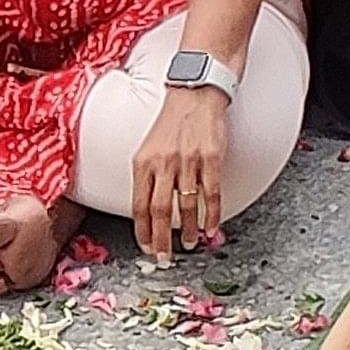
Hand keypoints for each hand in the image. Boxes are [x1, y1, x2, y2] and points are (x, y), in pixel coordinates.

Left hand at [130, 83, 232, 259]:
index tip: (147, 247)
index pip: (138, 205)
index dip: (142, 230)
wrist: (194, 93)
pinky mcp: (211, 158)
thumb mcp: (148, 148)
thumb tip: (147, 210)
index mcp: (143, 162)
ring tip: (188, 243)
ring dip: (186, 230)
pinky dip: (211, 215)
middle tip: (165, 256)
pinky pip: (210, 193)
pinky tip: (210, 228)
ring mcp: (188, 161)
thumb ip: (147, 176)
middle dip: (161, 239)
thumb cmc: (171, 123)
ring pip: (185, 205)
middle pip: (159, 210)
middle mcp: (163, 163)